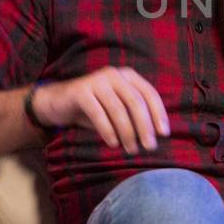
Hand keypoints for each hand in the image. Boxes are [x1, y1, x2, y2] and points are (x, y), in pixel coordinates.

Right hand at [31, 67, 169, 154]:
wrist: (59, 103)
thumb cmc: (95, 108)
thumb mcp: (118, 109)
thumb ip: (134, 116)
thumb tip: (156, 136)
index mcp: (128, 76)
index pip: (149, 94)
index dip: (158, 114)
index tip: (164, 134)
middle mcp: (114, 74)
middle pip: (136, 102)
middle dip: (144, 126)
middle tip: (149, 147)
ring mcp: (97, 81)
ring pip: (118, 109)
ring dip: (127, 132)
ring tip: (131, 149)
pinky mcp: (81, 91)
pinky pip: (98, 113)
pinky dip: (108, 130)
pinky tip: (113, 144)